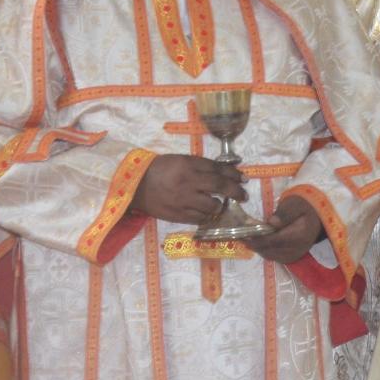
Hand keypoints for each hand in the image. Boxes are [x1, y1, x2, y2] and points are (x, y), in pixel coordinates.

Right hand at [129, 154, 248, 225]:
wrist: (136, 185)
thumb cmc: (159, 169)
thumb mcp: (180, 160)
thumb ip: (200, 165)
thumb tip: (223, 171)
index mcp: (189, 165)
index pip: (217, 169)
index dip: (233, 174)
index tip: (243, 178)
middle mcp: (188, 182)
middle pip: (219, 187)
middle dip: (235, 191)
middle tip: (244, 195)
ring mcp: (183, 200)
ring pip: (212, 206)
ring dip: (220, 206)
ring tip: (222, 205)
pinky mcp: (178, 215)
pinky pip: (199, 218)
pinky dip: (207, 216)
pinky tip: (208, 214)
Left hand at [245, 196, 323, 264]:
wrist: (319, 214)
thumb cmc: (306, 205)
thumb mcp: (296, 203)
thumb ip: (285, 213)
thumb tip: (271, 223)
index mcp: (299, 235)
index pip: (273, 241)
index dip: (256, 239)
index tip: (242, 234)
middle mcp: (297, 249)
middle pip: (269, 250)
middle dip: (253, 244)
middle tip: (239, 235)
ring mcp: (295, 254)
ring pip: (270, 255)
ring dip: (257, 248)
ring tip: (245, 238)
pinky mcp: (293, 255)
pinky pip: (275, 256)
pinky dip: (264, 250)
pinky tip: (257, 242)